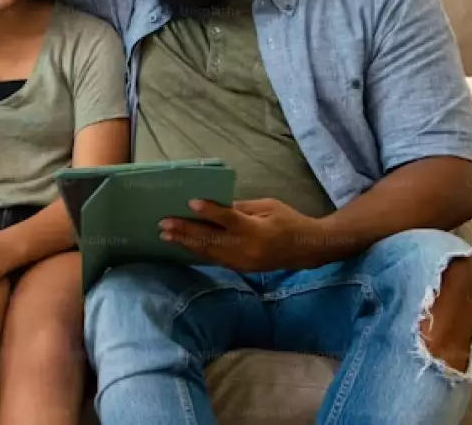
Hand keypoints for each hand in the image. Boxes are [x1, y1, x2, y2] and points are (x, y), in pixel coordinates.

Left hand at [160, 198, 326, 271]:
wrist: (307, 249)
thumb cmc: (289, 220)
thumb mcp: (268, 206)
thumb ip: (242, 207)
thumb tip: (215, 207)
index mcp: (257, 229)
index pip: (230, 219)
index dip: (210, 212)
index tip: (191, 203)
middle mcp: (248, 249)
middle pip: (212, 239)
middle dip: (186, 231)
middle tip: (164, 223)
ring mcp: (244, 262)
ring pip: (210, 252)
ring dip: (186, 243)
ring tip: (166, 236)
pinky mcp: (242, 268)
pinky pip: (215, 259)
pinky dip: (198, 252)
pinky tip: (184, 245)